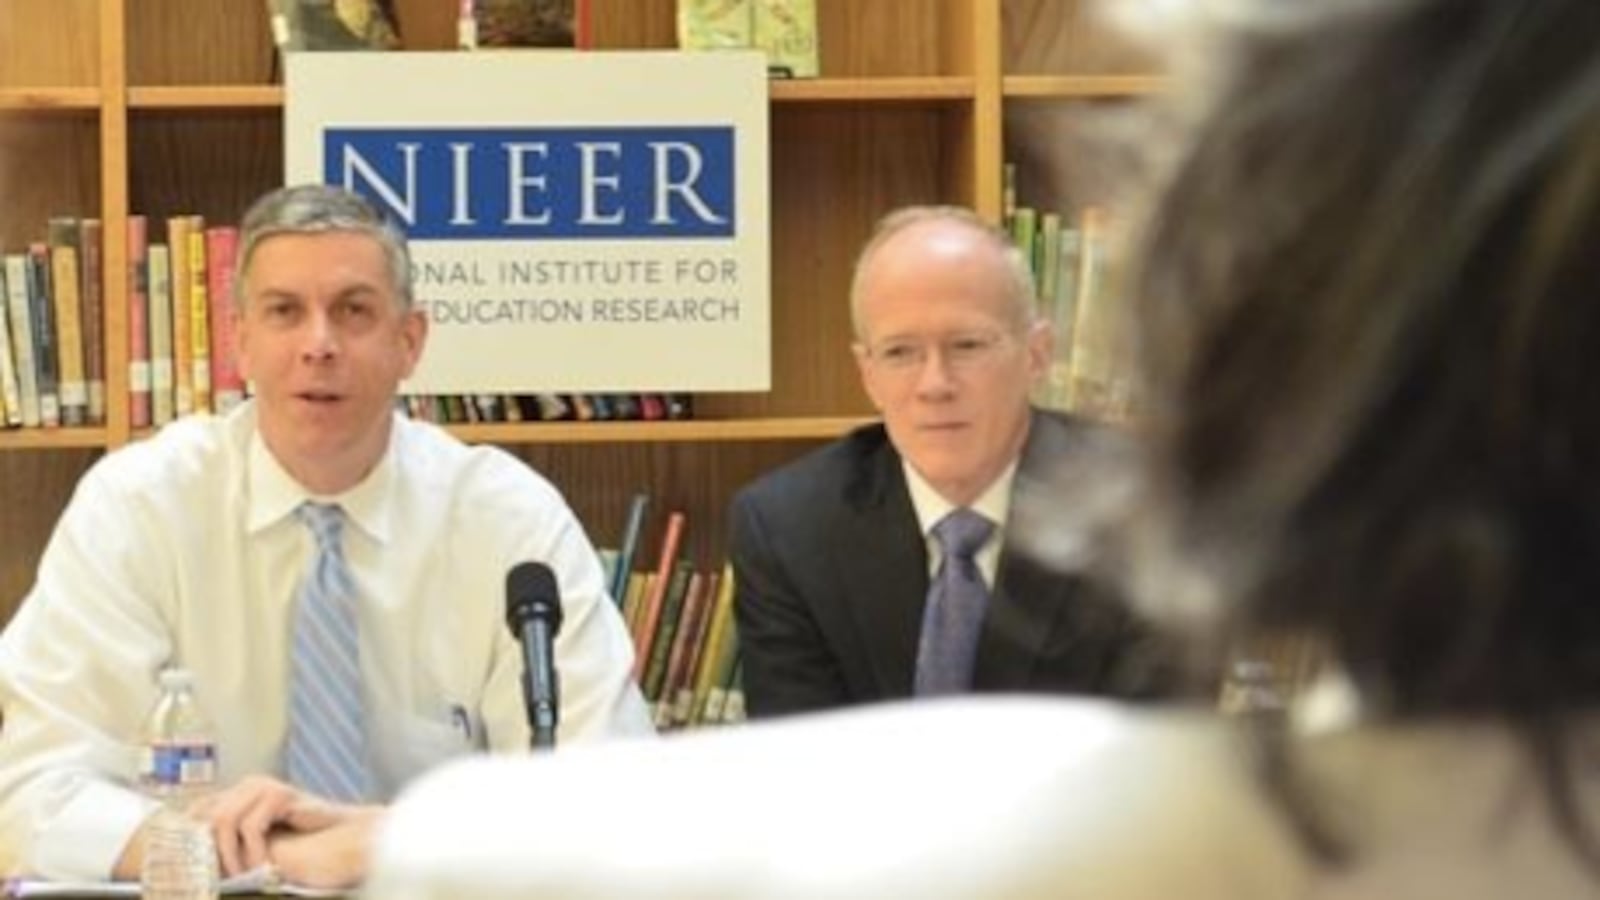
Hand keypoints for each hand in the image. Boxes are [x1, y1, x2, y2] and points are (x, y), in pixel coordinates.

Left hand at [190, 775, 377, 879]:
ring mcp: (263, 787)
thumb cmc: (299, 840)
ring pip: (224, 821)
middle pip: (205, 815)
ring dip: (229, 855)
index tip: (188, 867)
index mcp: (238, 792)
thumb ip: (232, 840)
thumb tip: (195, 862)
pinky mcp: (280, 794)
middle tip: (213, 878)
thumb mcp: (257, 840)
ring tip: (241, 876)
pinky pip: (251, 826)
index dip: (187, 837)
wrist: (339, 834)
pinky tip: (261, 866)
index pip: (197, 809)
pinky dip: (252, 851)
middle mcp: (247, 785)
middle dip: (206, 850)